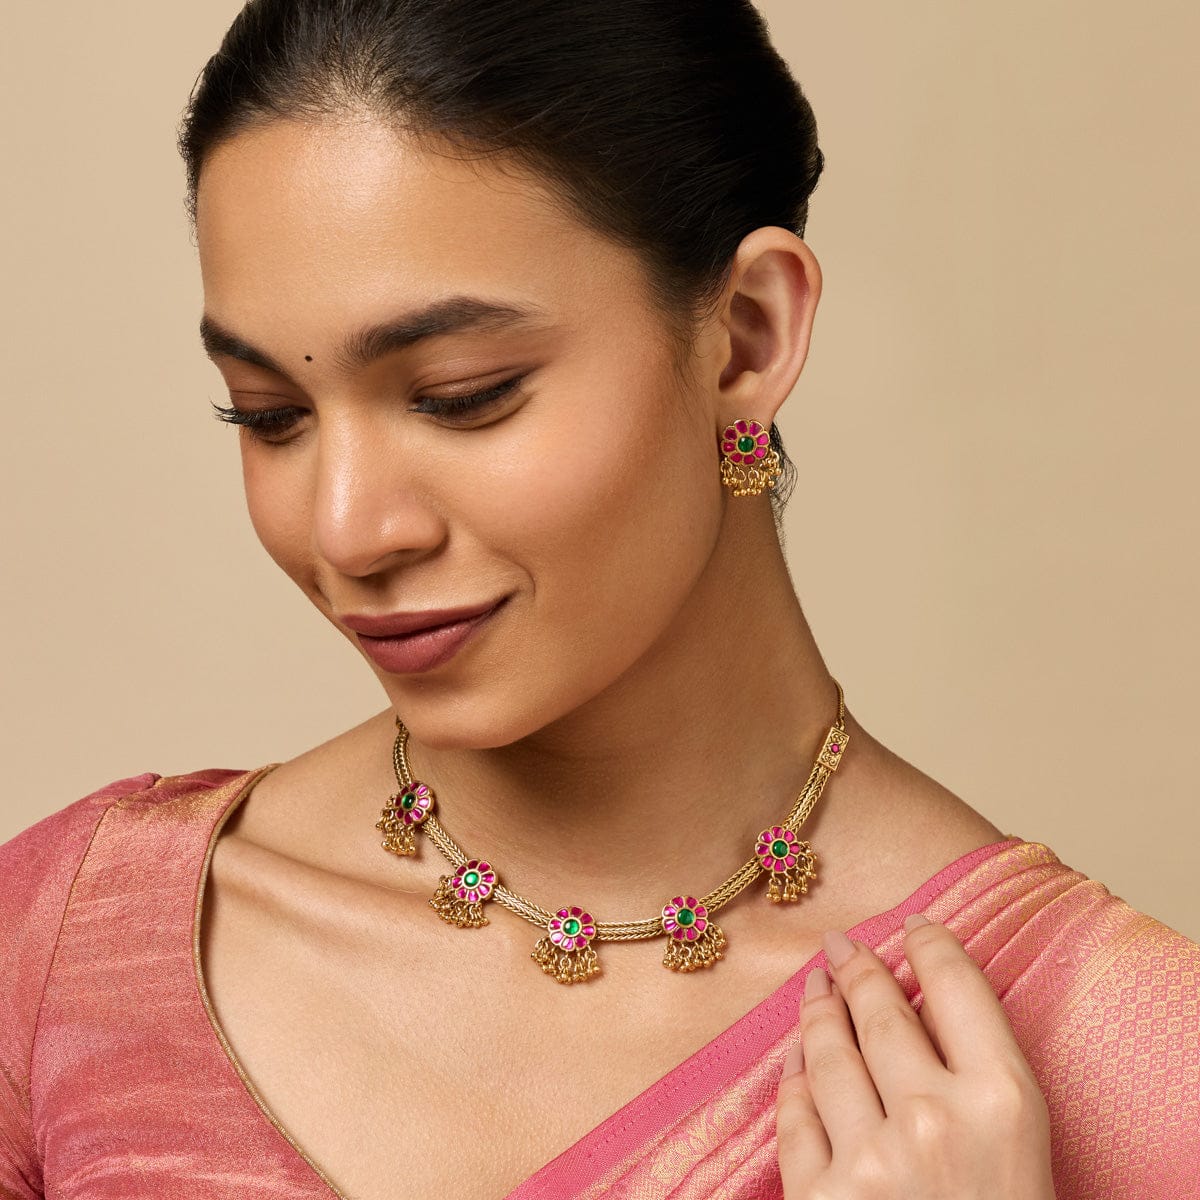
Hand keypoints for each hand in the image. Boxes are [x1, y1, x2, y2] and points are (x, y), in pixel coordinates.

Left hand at [775, 915, 1055, 1198]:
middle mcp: (932, 1121)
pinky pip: (795, 1121)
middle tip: (840, 944)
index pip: (959, 989)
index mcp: (1003, 1106)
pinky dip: (794, 1082)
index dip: (932, 947)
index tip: (915, 927)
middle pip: (882, 1015)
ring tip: (815, 988)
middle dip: (858, 972)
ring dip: (819, 1015)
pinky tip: (795, 1063)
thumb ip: (987, 1089)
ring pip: (829, 1058)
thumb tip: (932, 1019)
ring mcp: (869, 1161)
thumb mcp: (1029, 1155)